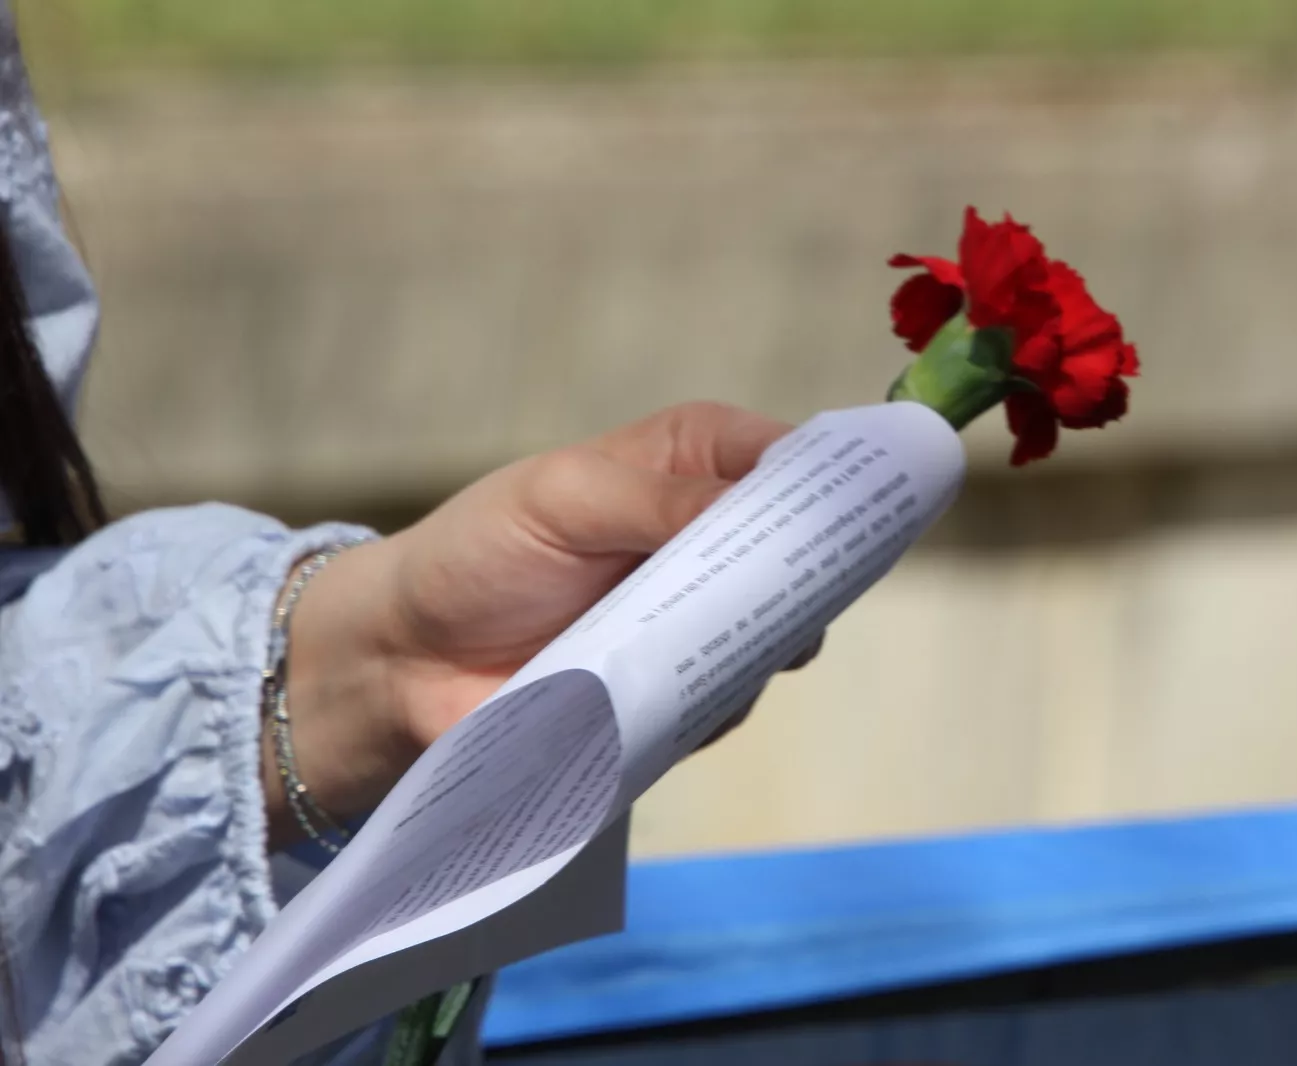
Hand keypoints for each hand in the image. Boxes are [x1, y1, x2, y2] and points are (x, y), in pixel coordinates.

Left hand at [264, 403, 816, 849]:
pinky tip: (669, 700)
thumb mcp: (562, 498)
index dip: (831, 484)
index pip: (788, 461)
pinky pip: (730, 700)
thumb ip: (660, 497)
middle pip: (800, 553)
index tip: (867, 514)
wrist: (403, 665)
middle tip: (792, 598)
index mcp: (688, 463)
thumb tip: (760, 511)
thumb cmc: (476, 553)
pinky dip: (712, 703)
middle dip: (805, 576)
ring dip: (756, 647)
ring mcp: (698, 622)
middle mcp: (708, 540)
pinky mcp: (679, 694)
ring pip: (778, 634)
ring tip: (706, 653)